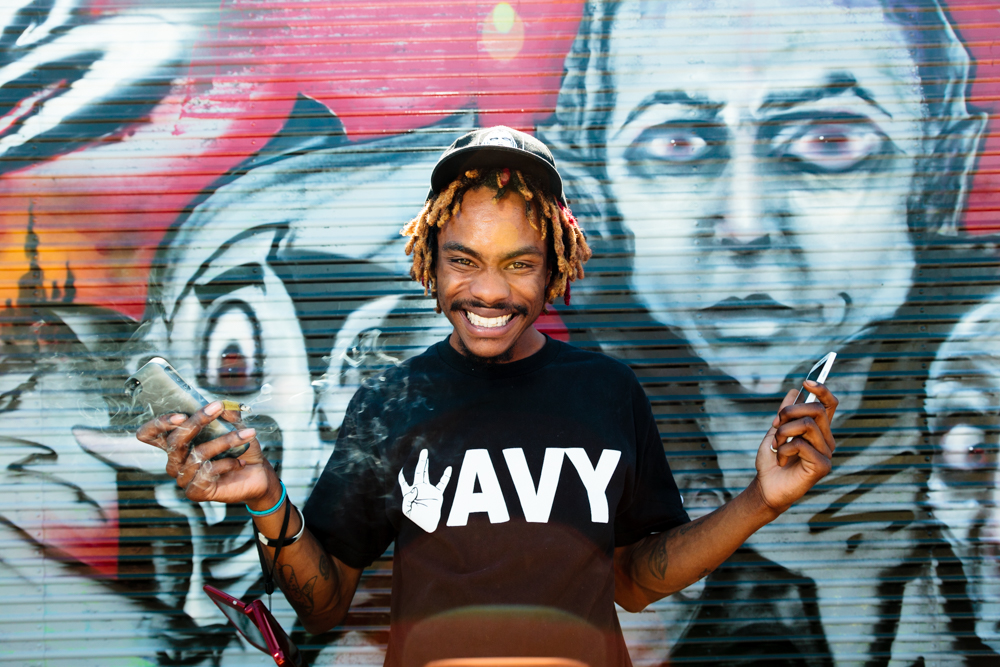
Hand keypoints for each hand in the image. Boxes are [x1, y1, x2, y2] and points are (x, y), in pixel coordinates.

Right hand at [135, 401, 273, 504]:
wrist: (257, 475)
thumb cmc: (241, 449)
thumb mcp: (236, 427)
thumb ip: (228, 414)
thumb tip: (224, 406)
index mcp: (177, 443)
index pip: (149, 434)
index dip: (158, 424)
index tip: (181, 414)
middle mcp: (175, 461)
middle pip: (175, 440)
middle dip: (197, 421)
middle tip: (217, 408)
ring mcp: (183, 478)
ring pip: (197, 454)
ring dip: (225, 441)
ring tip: (246, 435)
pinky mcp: (195, 492)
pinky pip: (206, 473)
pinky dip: (226, 463)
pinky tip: (239, 462)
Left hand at [398, 449, 451, 532]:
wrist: (428, 524)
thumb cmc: (416, 518)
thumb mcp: (407, 509)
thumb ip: (408, 498)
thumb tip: (416, 489)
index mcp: (409, 492)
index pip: (404, 481)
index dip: (402, 476)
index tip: (402, 469)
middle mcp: (418, 488)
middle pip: (418, 472)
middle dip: (420, 462)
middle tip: (423, 451)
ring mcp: (428, 490)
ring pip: (426, 474)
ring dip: (426, 464)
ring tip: (426, 454)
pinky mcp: (437, 494)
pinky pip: (442, 484)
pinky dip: (446, 476)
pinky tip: (448, 469)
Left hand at [753, 381, 838, 514]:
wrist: (766, 486)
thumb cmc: (772, 461)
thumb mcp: (776, 431)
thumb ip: (786, 413)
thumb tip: (795, 391)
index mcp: (818, 430)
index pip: (829, 404)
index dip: (821, 390)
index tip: (807, 381)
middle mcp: (826, 440)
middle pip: (816, 410)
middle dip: (790, 411)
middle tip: (776, 424)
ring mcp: (826, 453)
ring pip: (806, 425)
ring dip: (783, 433)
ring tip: (776, 446)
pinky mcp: (822, 466)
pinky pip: (802, 444)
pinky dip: (784, 450)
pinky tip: (781, 461)